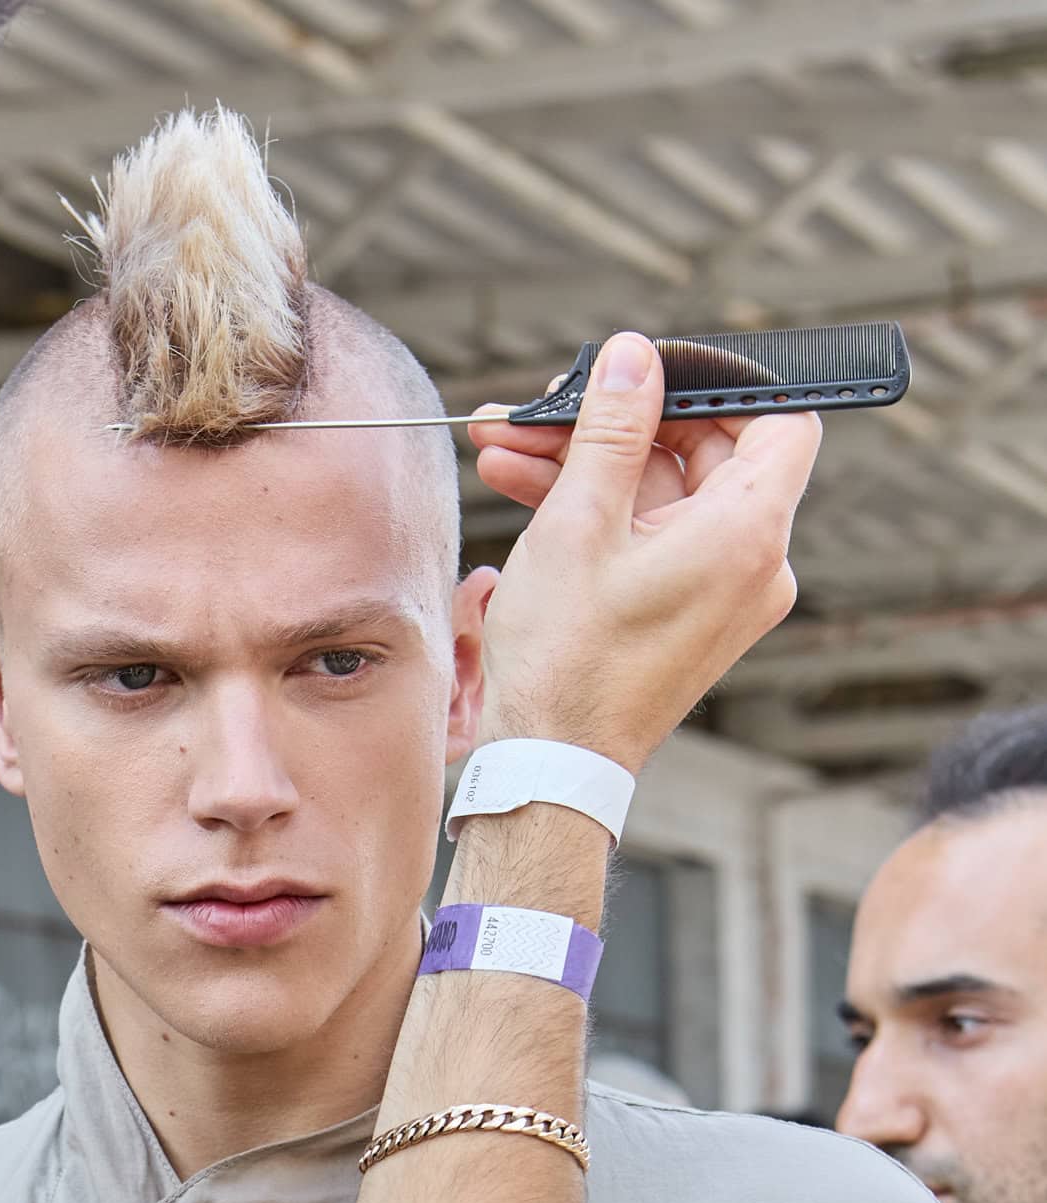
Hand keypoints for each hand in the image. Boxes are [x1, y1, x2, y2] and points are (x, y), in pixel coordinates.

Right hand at [466, 333, 821, 774]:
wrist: (551, 765)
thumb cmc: (566, 661)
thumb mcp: (578, 524)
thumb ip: (611, 428)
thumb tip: (631, 357)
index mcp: (747, 534)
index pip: (779, 418)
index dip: (719, 382)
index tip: (649, 373)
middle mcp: (754, 564)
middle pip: (705, 451)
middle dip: (617, 421)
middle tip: (542, 407)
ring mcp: (723, 592)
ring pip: (664, 493)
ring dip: (588, 464)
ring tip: (504, 447)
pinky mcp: (689, 614)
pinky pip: (655, 537)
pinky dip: (601, 510)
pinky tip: (524, 487)